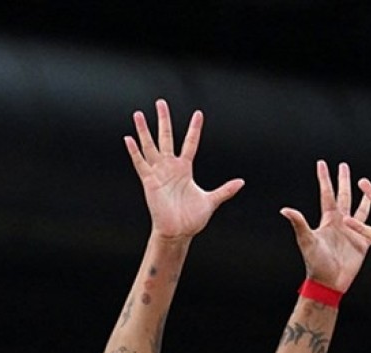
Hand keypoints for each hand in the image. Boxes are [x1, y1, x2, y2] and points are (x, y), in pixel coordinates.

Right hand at [125, 100, 243, 240]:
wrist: (178, 232)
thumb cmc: (192, 218)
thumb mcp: (211, 201)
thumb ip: (225, 190)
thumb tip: (241, 182)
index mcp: (185, 169)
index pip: (191, 143)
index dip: (194, 129)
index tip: (198, 113)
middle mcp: (171, 167)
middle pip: (166, 137)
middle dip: (164, 120)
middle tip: (161, 103)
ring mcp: (159, 173)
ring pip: (150, 146)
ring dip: (144, 131)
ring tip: (139, 114)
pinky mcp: (149, 181)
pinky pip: (140, 164)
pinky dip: (135, 152)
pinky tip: (129, 139)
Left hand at [280, 160, 370, 292]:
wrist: (329, 283)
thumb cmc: (316, 263)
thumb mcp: (307, 241)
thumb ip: (299, 224)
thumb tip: (284, 209)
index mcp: (328, 220)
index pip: (327, 194)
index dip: (325, 179)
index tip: (322, 163)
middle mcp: (341, 223)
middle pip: (344, 197)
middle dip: (344, 181)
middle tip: (345, 166)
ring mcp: (352, 232)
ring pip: (361, 210)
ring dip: (365, 199)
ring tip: (369, 187)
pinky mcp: (363, 244)